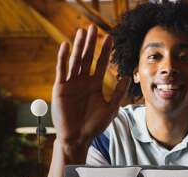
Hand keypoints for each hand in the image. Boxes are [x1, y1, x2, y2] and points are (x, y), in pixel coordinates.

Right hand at [52, 25, 129, 147]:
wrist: (78, 138)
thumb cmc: (94, 125)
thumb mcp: (110, 108)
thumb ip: (118, 93)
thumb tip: (127, 77)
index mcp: (94, 85)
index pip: (100, 63)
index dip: (105, 51)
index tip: (110, 37)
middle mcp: (83, 81)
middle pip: (87, 58)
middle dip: (91, 43)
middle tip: (93, 27)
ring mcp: (71, 83)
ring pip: (75, 61)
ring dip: (78, 46)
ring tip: (81, 32)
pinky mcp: (60, 88)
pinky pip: (62, 70)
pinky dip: (64, 58)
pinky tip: (66, 46)